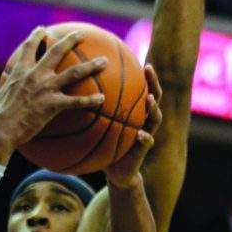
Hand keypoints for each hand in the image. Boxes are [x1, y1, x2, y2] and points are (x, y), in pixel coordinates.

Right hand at [0, 28, 106, 161]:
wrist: (1, 131)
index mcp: (20, 72)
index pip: (30, 47)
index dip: (37, 36)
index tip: (43, 30)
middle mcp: (36, 75)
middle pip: (57, 51)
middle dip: (70, 40)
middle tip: (81, 35)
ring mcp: (46, 89)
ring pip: (74, 72)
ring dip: (91, 66)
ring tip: (104, 62)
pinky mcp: (53, 105)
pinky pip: (76, 101)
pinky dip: (90, 100)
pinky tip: (102, 99)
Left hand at [104, 67, 162, 187]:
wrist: (116, 172)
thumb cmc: (107, 146)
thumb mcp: (100, 127)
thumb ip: (95, 112)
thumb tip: (75, 93)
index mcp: (136, 112)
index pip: (142, 89)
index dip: (143, 75)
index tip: (138, 59)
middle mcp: (144, 120)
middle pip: (154, 97)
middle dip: (153, 83)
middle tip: (148, 69)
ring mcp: (147, 134)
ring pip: (156, 118)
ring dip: (154, 108)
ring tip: (150, 100)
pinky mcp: (143, 151)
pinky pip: (147, 143)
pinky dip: (144, 138)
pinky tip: (140, 134)